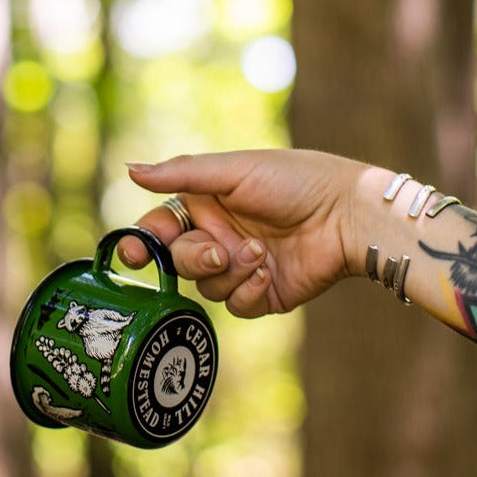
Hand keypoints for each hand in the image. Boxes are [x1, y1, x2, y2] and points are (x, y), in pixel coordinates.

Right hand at [121, 149, 366, 317]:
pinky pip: (235, 306)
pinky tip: (268, 272)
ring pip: (205, 287)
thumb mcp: (234, 171)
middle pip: (178, 262)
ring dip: (230, 272)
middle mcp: (218, 237)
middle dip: (195, 258)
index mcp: (206, 206)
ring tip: (260, 253)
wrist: (346, 214)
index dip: (140, 243)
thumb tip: (130, 170)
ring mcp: (239, 268)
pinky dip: (248, 291)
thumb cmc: (294, 181)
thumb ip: (182, 174)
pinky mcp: (262, 294)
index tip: (132, 254)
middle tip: (219, 251)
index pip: (159, 229)